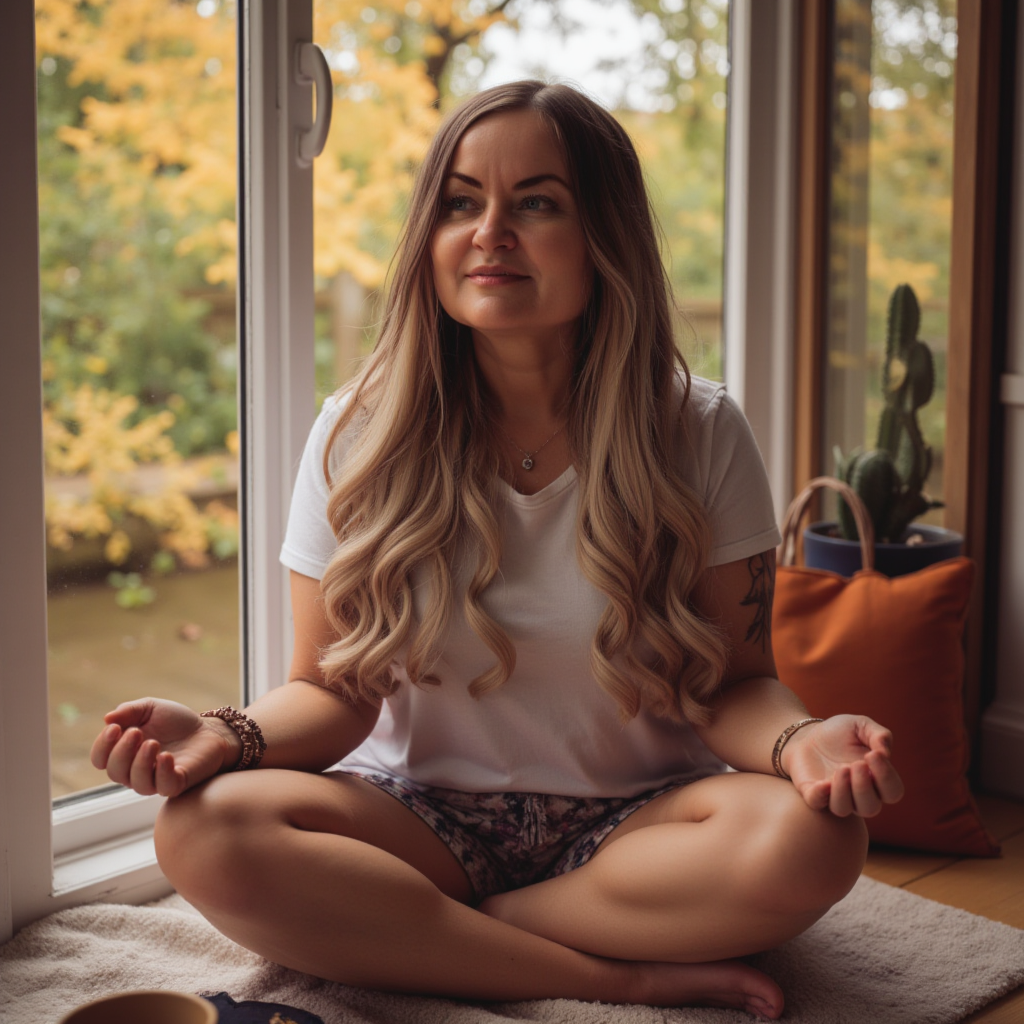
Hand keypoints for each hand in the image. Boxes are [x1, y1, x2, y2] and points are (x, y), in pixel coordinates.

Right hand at [90, 698, 239, 797]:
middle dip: (121, 752)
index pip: (100, 759)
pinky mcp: (176, 784)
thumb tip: (107, 718)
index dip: (103, 745)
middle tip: (137, 732)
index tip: (115, 727)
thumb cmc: (176, 722)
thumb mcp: (150, 708)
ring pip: (136, 783)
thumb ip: (129, 711)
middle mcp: (135, 770)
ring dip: (140, 762)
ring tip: (153, 743)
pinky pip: (163, 787)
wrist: (208, 731)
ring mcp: (155, 779)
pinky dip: (161, 772)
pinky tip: (165, 756)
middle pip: (115, 772)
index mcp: (124, 753)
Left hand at [782, 715, 904, 817]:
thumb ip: (879, 735)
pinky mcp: (812, 793)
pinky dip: (820, 795)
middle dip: (864, 787)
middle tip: (857, 763)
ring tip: (842, 768)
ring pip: (843, 809)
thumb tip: (885, 752)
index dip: (887, 777)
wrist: (807, 734)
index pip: (892, 792)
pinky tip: (823, 783)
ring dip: (844, 791)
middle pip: (870, 807)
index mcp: (876, 780)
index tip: (873, 755)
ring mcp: (834, 796)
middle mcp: (858, 794)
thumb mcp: (862, 725)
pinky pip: (817, 803)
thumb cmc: (840, 732)